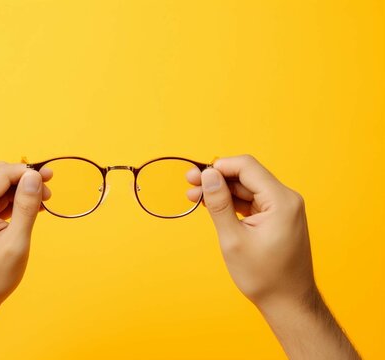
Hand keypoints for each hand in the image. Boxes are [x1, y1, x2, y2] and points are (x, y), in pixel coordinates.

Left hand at [0, 161, 51, 309]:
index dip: (28, 172)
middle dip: (26, 179)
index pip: (3, 173)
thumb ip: (26, 206)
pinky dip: (15, 199)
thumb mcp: (15, 242)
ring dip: (22, 189)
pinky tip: (31, 209)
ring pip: (0, 184)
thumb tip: (35, 176)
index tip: (51, 178)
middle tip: (49, 192)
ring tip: (43, 203)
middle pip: (0, 174)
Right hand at [187, 154, 359, 358]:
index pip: (247, 167)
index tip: (196, 175)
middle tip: (189, 184)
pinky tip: (211, 205)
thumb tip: (207, 175)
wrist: (288, 302)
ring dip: (221, 191)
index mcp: (281, 201)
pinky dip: (231, 202)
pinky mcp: (277, 217)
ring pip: (246, 188)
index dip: (219, 166)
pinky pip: (251, 201)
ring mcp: (282, 208)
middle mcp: (286, 199)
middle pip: (245, 176)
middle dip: (216, 179)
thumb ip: (219, 204)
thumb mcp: (234, 239)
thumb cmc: (264, 277)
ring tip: (194, 196)